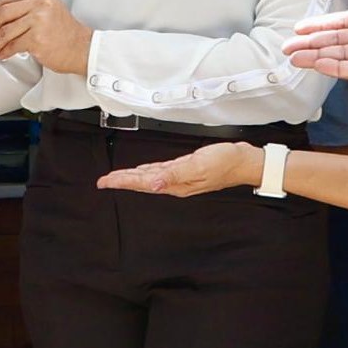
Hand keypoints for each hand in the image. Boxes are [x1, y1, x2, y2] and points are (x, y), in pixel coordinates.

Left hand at [0, 0, 89, 76]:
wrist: (84, 49)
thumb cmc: (65, 34)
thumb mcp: (48, 13)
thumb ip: (25, 11)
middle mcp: (41, 4)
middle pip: (4, 12)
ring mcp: (40, 20)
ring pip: (6, 31)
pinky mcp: (38, 38)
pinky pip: (13, 45)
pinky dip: (3, 51)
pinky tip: (0, 55)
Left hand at [97, 142, 259, 196]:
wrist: (243, 162)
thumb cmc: (225, 163)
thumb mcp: (197, 166)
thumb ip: (174, 174)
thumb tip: (152, 184)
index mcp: (175, 183)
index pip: (142, 182)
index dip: (122, 181)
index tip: (105, 182)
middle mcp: (175, 182)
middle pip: (142, 182)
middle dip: (122, 181)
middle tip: (104, 181)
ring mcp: (181, 177)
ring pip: (149, 178)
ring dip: (132, 178)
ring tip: (117, 178)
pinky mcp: (186, 170)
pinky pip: (160, 172)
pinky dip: (148, 172)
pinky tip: (145, 172)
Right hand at [285, 0, 347, 81]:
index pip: (344, 24)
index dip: (321, 26)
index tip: (299, 28)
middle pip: (338, 42)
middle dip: (312, 44)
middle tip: (287, 48)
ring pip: (343, 57)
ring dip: (319, 57)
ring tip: (295, 58)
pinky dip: (340, 68)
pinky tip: (321, 65)